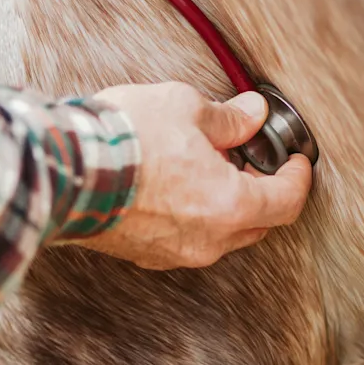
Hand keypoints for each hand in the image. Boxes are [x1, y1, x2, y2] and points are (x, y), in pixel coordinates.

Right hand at [72, 82, 313, 269]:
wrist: (65, 171)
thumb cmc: (126, 140)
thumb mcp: (186, 108)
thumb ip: (228, 118)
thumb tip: (251, 114)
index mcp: (231, 206)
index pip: (287, 202)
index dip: (298, 178)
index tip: (296, 161)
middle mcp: (209, 240)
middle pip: (257, 224)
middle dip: (262, 192)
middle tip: (250, 159)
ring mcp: (174, 254)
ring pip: (219, 235)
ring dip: (224, 206)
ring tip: (206, 167)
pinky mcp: (144, 256)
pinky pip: (184, 240)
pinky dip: (192, 216)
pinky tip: (175, 186)